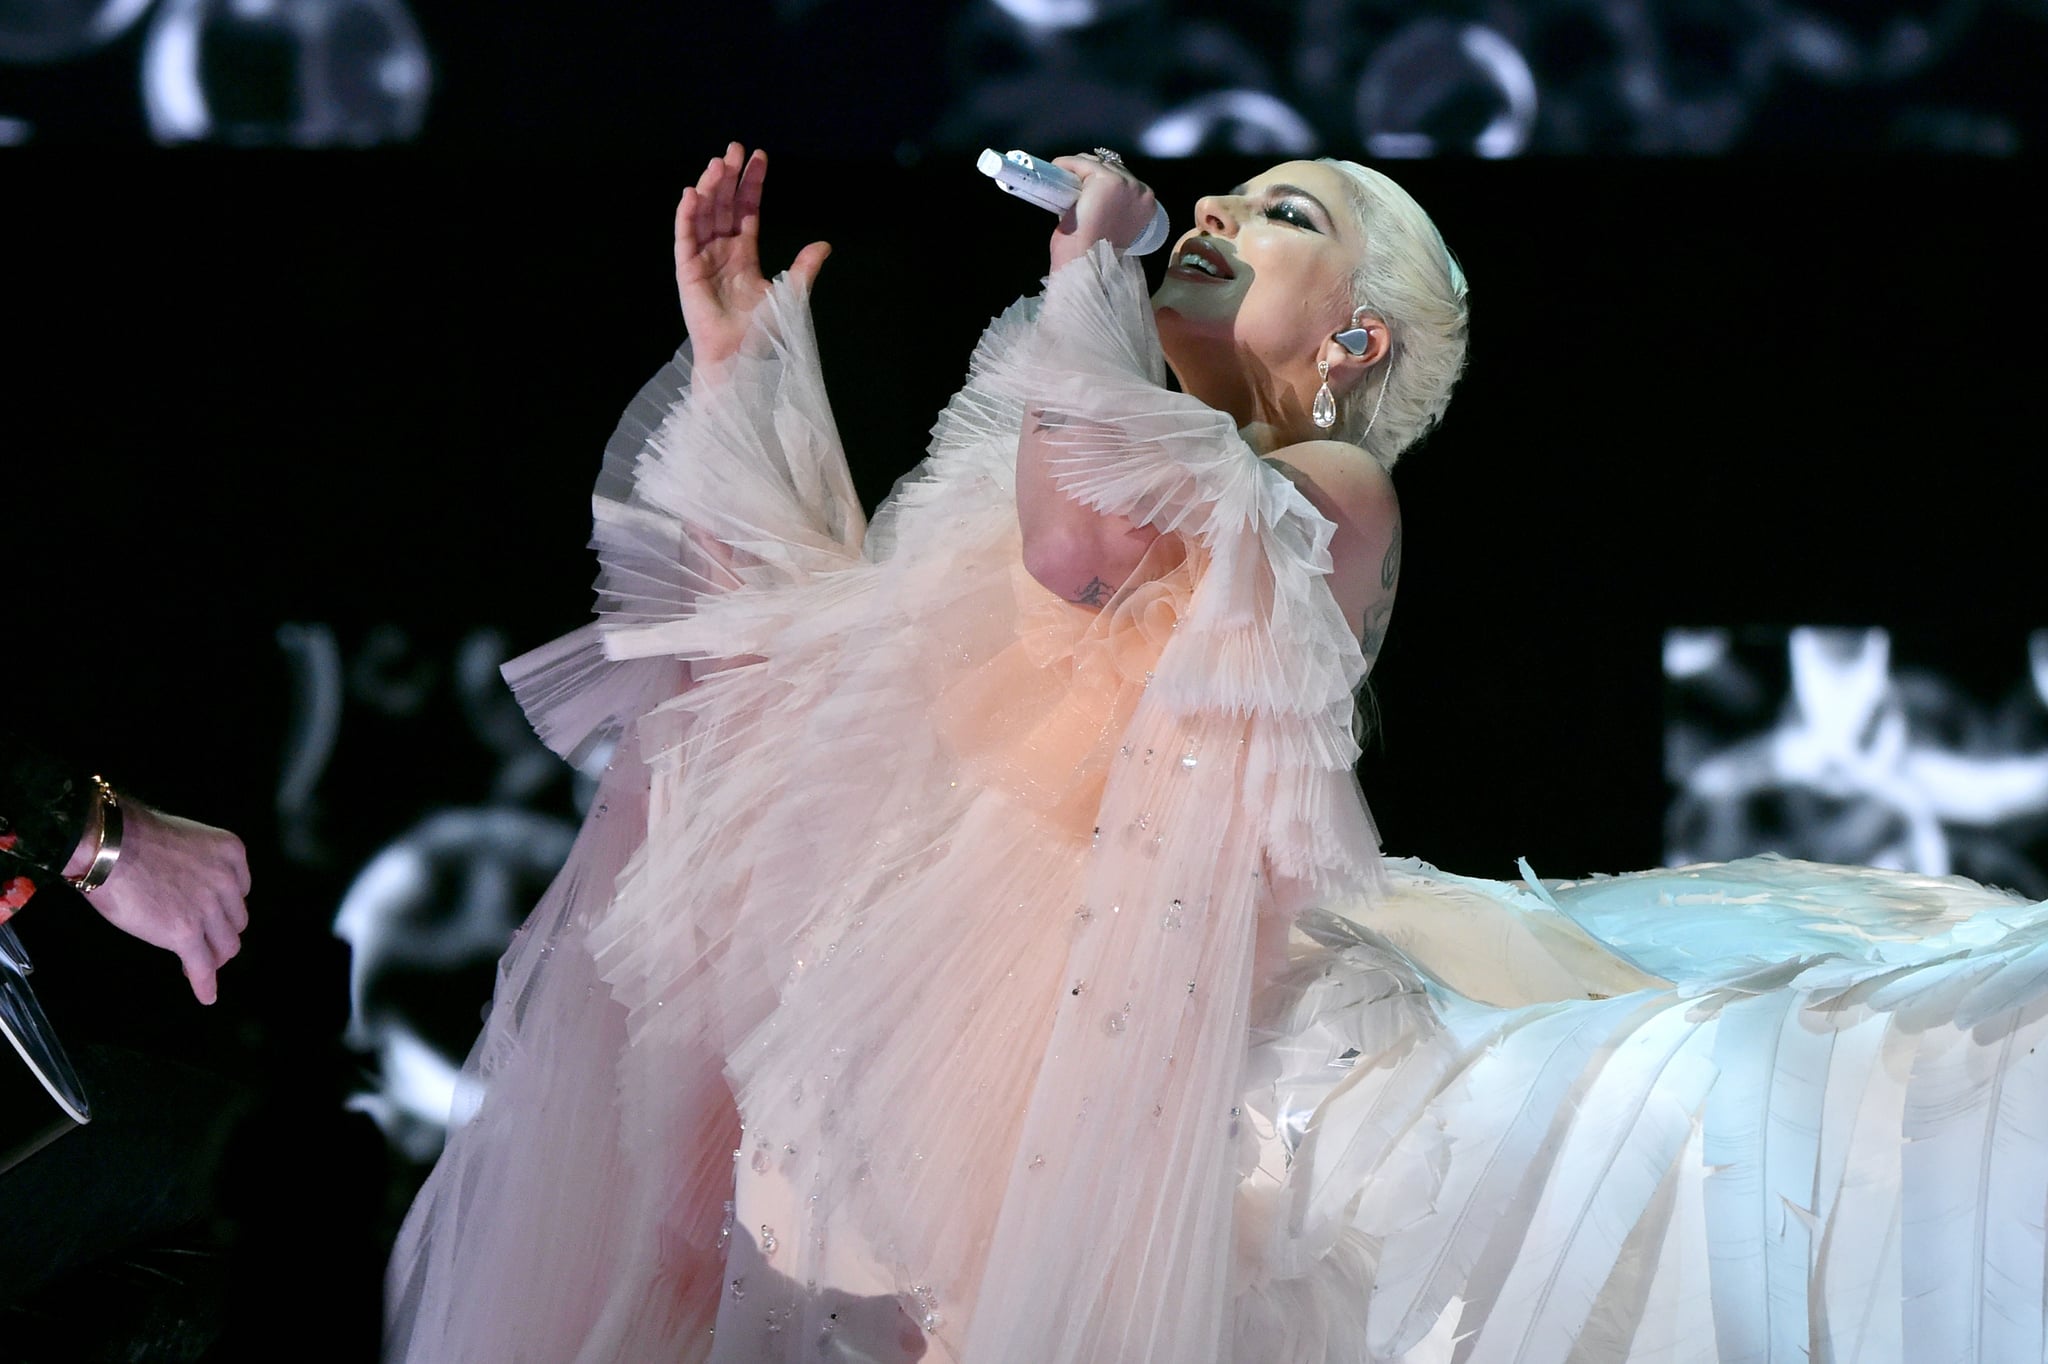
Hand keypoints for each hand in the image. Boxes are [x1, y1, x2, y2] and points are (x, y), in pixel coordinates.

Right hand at [87, 802, 249, 1004]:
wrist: (106, 845)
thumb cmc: (130, 838)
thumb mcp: (185, 840)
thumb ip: (198, 865)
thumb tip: (189, 891)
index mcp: (230, 854)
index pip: (240, 892)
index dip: (224, 908)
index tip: (209, 917)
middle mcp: (227, 880)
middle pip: (236, 921)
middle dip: (219, 933)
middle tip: (202, 943)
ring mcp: (208, 908)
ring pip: (226, 946)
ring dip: (213, 958)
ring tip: (197, 965)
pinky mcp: (185, 932)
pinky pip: (202, 966)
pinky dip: (205, 984)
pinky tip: (207, 995)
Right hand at [674, 142, 831, 369]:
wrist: (740, 358)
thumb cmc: (762, 333)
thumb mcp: (789, 294)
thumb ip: (803, 269)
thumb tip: (824, 245)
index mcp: (744, 254)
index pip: (746, 210)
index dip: (751, 184)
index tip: (758, 157)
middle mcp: (721, 251)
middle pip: (724, 205)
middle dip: (729, 176)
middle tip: (734, 148)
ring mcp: (703, 259)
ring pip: (704, 214)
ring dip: (709, 188)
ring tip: (717, 163)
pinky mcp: (687, 271)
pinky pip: (684, 237)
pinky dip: (687, 215)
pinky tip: (692, 193)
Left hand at [1048, 152, 1158, 272]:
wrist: (1086, 262)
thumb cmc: (1094, 253)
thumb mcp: (1112, 225)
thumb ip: (1111, 206)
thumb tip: (1091, 192)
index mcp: (1146, 204)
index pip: (1122, 179)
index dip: (1099, 181)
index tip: (1082, 188)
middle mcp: (1141, 191)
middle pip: (1110, 166)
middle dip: (1088, 172)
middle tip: (1068, 182)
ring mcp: (1125, 183)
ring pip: (1095, 163)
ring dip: (1077, 169)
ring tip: (1062, 179)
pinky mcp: (1106, 179)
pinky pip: (1081, 163)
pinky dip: (1066, 165)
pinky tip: (1057, 171)